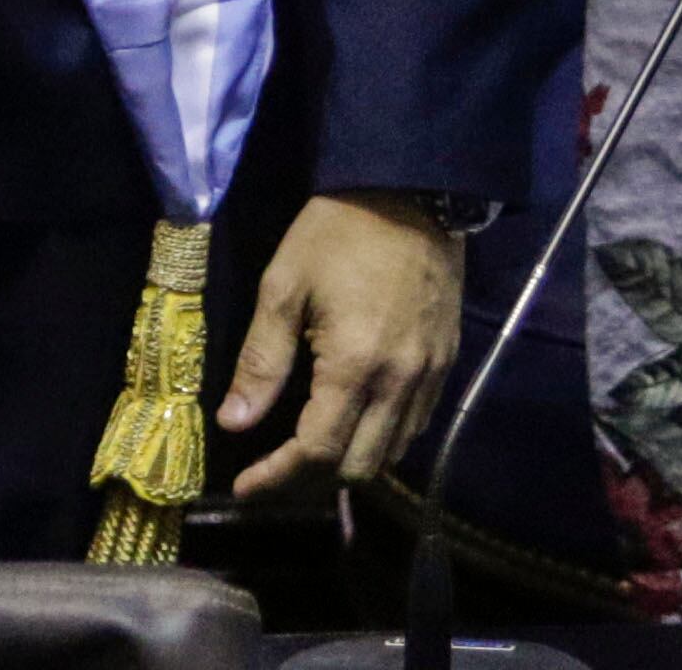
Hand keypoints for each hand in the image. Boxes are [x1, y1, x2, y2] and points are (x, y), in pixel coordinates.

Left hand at [218, 193, 465, 498]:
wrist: (411, 192)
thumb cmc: (336, 233)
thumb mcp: (283, 286)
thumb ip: (261, 361)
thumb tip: (234, 423)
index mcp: (355, 366)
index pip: (317, 451)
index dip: (278, 478)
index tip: (244, 488)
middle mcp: (400, 383)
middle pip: (359, 467)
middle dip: (311, 479)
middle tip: (273, 468)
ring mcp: (430, 376)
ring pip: (393, 453)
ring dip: (349, 461)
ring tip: (309, 448)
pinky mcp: (446, 363)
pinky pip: (416, 426)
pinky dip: (383, 438)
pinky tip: (354, 420)